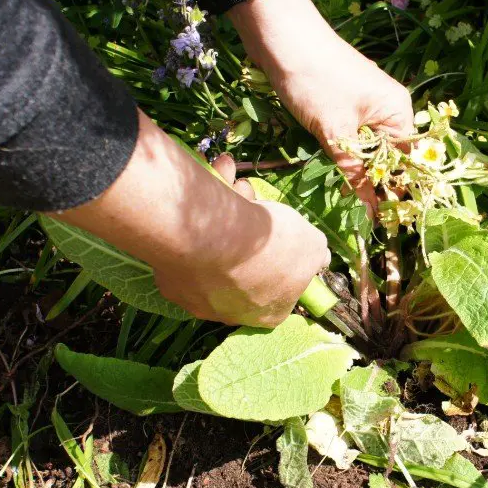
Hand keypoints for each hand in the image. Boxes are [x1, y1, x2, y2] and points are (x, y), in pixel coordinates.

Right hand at [53, 111, 328, 326]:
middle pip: (246, 261)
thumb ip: (317, 252)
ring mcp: (195, 295)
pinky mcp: (168, 275)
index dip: (284, 255)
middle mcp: (229, 311)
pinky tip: (203, 184)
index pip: (282, 288)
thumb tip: (319, 257)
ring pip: (214, 246)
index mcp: (268, 313)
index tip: (281, 228)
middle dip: (251, 223)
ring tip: (226, 174)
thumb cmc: (270, 244)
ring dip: (224, 206)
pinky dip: (196, 212)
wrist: (208, 237)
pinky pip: (188, 240)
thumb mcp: (312, 245)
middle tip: (250, 192)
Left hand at [228, 0, 413, 209]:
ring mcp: (365, 104)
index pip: (407, 160)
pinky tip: (336, 172)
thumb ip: (356, 174)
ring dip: (357, 170)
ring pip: (367, 148)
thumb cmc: (314, 80)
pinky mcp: (343, 103)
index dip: (396, 189)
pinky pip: (351, 136)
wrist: (279, 35)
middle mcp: (388, 107)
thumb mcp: (335, 133)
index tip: (386, 220)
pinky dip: (344, 154)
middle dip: (375, 183)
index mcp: (398, 110)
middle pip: (388, 156)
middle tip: (363, 215)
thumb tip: (373, 212)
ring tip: (350, 200)